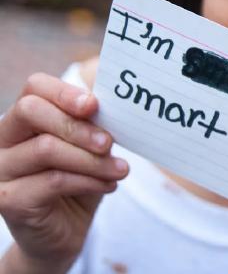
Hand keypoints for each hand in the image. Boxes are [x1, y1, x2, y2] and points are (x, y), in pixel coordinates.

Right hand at [0, 73, 127, 272]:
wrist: (63, 233)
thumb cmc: (78, 182)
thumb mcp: (89, 149)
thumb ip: (93, 126)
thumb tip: (113, 105)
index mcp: (23, 120)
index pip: (34, 88)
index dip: (64, 92)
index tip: (94, 106)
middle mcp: (2, 141)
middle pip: (32, 111)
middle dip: (78, 126)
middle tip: (109, 143)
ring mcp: (1, 170)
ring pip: (46, 148)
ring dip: (92, 159)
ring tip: (121, 170)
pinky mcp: (8, 200)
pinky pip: (54, 181)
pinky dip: (89, 181)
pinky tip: (109, 186)